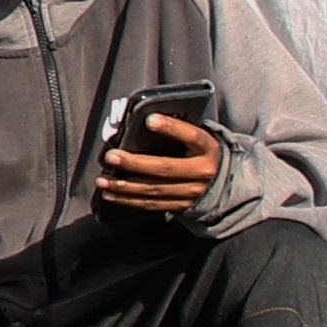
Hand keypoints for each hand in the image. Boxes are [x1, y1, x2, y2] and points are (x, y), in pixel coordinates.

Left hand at [94, 109, 225, 219]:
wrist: (224, 182)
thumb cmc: (202, 153)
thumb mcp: (199, 138)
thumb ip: (178, 131)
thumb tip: (143, 122)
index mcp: (208, 148)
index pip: (192, 136)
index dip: (172, 128)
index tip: (150, 120)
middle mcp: (202, 172)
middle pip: (165, 168)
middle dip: (134, 163)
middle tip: (111, 157)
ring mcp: (192, 192)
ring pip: (154, 190)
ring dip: (124, 186)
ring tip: (102, 180)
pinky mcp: (181, 206)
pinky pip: (152, 205)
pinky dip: (128, 201)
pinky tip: (110, 195)